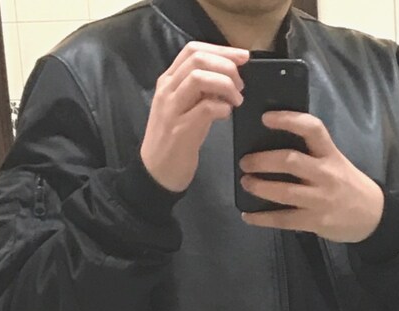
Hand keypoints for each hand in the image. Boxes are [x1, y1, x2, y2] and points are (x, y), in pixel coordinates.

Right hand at [141, 41, 249, 193]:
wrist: (156, 173)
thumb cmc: (175, 140)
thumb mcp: (186, 108)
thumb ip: (202, 91)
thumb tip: (227, 78)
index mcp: (169, 80)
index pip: (193, 49)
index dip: (221, 50)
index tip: (242, 57)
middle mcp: (167, 89)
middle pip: (197, 59)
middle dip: (226, 66)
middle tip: (241, 84)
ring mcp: (172, 109)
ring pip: (198, 78)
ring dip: (225, 84)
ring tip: (237, 99)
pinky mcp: (180, 130)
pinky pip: (204, 108)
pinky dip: (221, 107)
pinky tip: (227, 114)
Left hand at [239, 112, 384, 243]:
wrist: (372, 215)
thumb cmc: (347, 184)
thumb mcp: (336, 161)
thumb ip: (311, 154)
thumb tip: (273, 146)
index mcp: (330, 154)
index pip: (312, 129)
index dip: (288, 120)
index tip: (266, 118)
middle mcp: (325, 174)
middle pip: (290, 161)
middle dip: (262, 161)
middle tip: (245, 162)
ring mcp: (320, 199)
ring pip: (284, 192)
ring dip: (260, 187)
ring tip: (246, 183)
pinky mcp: (315, 222)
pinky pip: (284, 219)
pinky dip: (262, 218)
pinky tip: (248, 216)